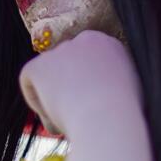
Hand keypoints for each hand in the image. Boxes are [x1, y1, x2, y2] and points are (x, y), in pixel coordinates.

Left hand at [18, 29, 140, 137]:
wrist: (108, 121)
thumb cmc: (124, 118)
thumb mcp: (130, 90)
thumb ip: (113, 81)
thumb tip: (99, 91)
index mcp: (110, 44)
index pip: (89, 60)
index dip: (87, 84)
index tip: (91, 106)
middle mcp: (85, 39)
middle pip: (68, 64)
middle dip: (69, 87)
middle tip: (77, 115)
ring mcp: (60, 50)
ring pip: (50, 75)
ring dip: (55, 97)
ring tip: (70, 121)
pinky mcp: (39, 64)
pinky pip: (29, 81)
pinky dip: (37, 103)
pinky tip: (55, 117)